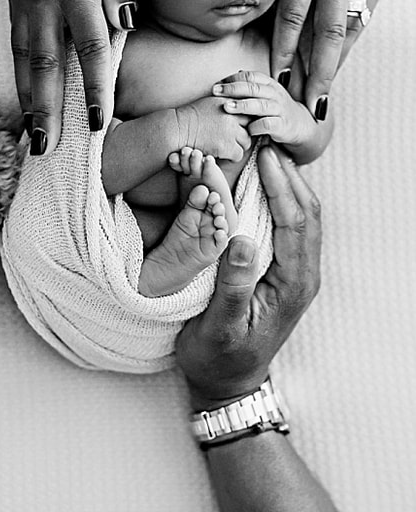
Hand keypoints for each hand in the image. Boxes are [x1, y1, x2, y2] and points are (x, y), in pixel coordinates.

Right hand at [0, 0, 138, 154]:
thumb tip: (124, 25)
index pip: (88, 45)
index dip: (93, 86)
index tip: (98, 119)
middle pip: (43, 65)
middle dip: (46, 110)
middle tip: (46, 147)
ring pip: (22, 58)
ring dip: (27, 99)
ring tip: (31, 132)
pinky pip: (15, 41)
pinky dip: (18, 73)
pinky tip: (23, 91)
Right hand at [175, 95, 252, 162]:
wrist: (175, 130)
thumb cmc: (187, 118)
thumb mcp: (208, 102)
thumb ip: (225, 102)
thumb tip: (238, 103)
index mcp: (228, 101)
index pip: (247, 111)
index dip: (243, 120)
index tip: (237, 126)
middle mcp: (232, 114)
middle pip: (250, 126)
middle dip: (242, 133)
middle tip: (232, 138)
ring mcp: (230, 130)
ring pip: (246, 142)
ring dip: (238, 145)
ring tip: (225, 146)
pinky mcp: (226, 146)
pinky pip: (238, 154)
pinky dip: (231, 157)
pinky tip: (221, 154)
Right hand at [176, 145, 320, 408]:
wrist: (228, 382)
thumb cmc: (218, 355)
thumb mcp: (218, 325)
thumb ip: (232, 285)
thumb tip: (242, 240)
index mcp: (291, 284)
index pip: (295, 223)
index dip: (281, 186)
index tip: (264, 156)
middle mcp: (301, 275)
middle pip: (307, 214)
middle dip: (289, 175)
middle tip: (266, 142)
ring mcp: (295, 274)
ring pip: (303, 218)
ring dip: (288, 184)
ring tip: (266, 154)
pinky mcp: (283, 272)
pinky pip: (290, 227)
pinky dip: (281, 199)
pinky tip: (262, 185)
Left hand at [212, 70, 315, 148]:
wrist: (299, 125)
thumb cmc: (274, 109)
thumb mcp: (264, 94)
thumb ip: (249, 86)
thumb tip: (227, 78)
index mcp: (269, 84)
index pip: (250, 76)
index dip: (233, 78)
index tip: (217, 84)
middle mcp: (275, 94)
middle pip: (253, 88)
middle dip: (232, 89)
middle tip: (215, 91)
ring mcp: (280, 109)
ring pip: (260, 105)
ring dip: (242, 106)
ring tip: (226, 107)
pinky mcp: (282, 125)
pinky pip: (267, 124)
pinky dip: (255, 126)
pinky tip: (245, 129)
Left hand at [272, 0, 397, 117]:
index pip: (292, 15)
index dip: (282, 48)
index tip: (272, 75)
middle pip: (322, 34)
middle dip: (311, 71)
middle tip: (300, 103)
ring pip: (345, 30)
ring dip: (333, 64)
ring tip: (322, 93)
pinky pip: (362, 15)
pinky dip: (351, 40)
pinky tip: (342, 58)